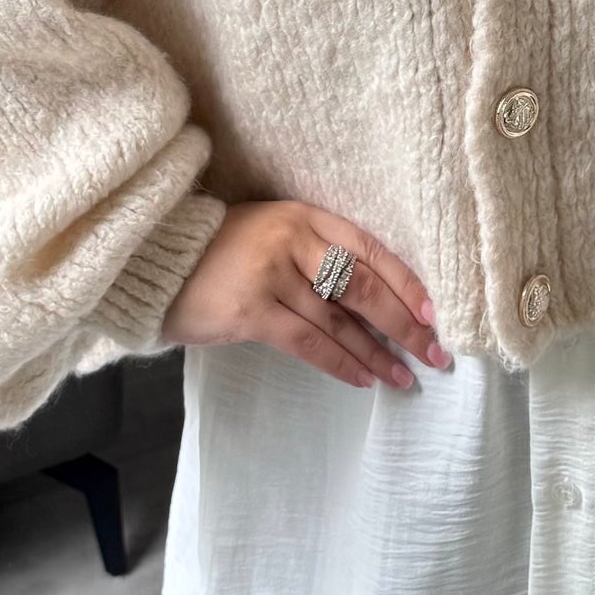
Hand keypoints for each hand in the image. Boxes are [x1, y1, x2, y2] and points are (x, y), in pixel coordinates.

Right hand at [159, 200, 452, 390]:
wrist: (159, 263)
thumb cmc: (223, 254)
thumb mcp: (274, 237)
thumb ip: (318, 258)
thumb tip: (377, 303)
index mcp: (305, 216)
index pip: (370, 249)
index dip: (406, 282)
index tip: (435, 313)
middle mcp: (292, 239)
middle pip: (362, 286)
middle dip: (404, 324)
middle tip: (436, 352)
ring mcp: (270, 274)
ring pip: (340, 320)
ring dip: (377, 353)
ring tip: (405, 376)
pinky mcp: (250, 310)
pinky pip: (308, 342)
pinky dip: (341, 364)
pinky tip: (365, 379)